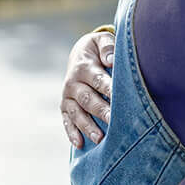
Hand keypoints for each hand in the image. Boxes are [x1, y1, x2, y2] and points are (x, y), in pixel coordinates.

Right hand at [60, 29, 113, 148]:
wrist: (79, 53)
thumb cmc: (98, 49)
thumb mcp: (102, 40)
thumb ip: (107, 47)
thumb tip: (111, 60)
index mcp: (83, 67)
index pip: (98, 80)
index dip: (109, 89)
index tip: (120, 98)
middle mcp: (72, 83)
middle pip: (88, 99)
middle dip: (101, 111)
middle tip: (114, 121)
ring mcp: (67, 97)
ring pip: (77, 113)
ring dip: (88, 126)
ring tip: (100, 139)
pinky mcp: (64, 107)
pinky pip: (66, 121)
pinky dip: (72, 133)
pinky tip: (79, 144)